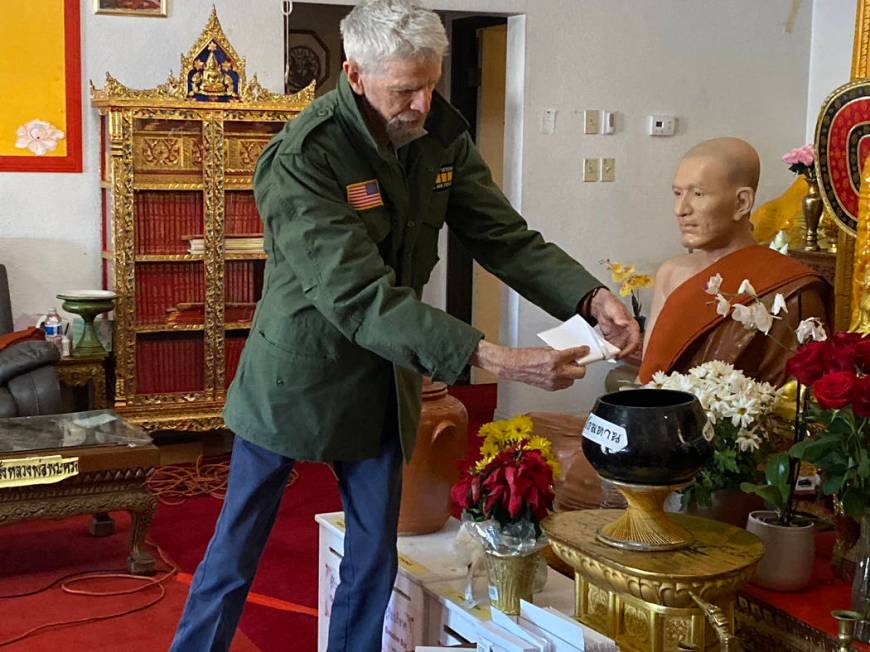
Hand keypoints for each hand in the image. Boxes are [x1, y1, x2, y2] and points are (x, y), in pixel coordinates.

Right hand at [470, 341, 588, 390]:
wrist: (514, 366)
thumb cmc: (525, 356)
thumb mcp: (545, 349)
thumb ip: (559, 352)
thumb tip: (570, 353)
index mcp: (555, 359)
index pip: (576, 354)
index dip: (583, 351)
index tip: (585, 350)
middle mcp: (556, 372)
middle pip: (580, 372)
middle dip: (580, 366)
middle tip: (578, 361)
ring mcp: (554, 381)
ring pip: (573, 380)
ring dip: (572, 374)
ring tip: (565, 368)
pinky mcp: (550, 388)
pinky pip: (564, 385)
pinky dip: (564, 379)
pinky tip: (558, 374)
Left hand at [589, 289, 640, 358]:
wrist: (601, 304)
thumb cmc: (611, 304)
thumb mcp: (615, 310)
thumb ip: (620, 317)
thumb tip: (624, 323)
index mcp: (632, 327)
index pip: (635, 342)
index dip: (629, 350)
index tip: (622, 354)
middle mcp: (628, 333)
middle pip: (629, 348)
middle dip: (623, 355)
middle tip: (615, 358)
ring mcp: (620, 336)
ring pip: (621, 349)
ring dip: (615, 354)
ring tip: (608, 357)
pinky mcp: (612, 338)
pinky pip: (612, 347)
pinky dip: (608, 351)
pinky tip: (604, 352)